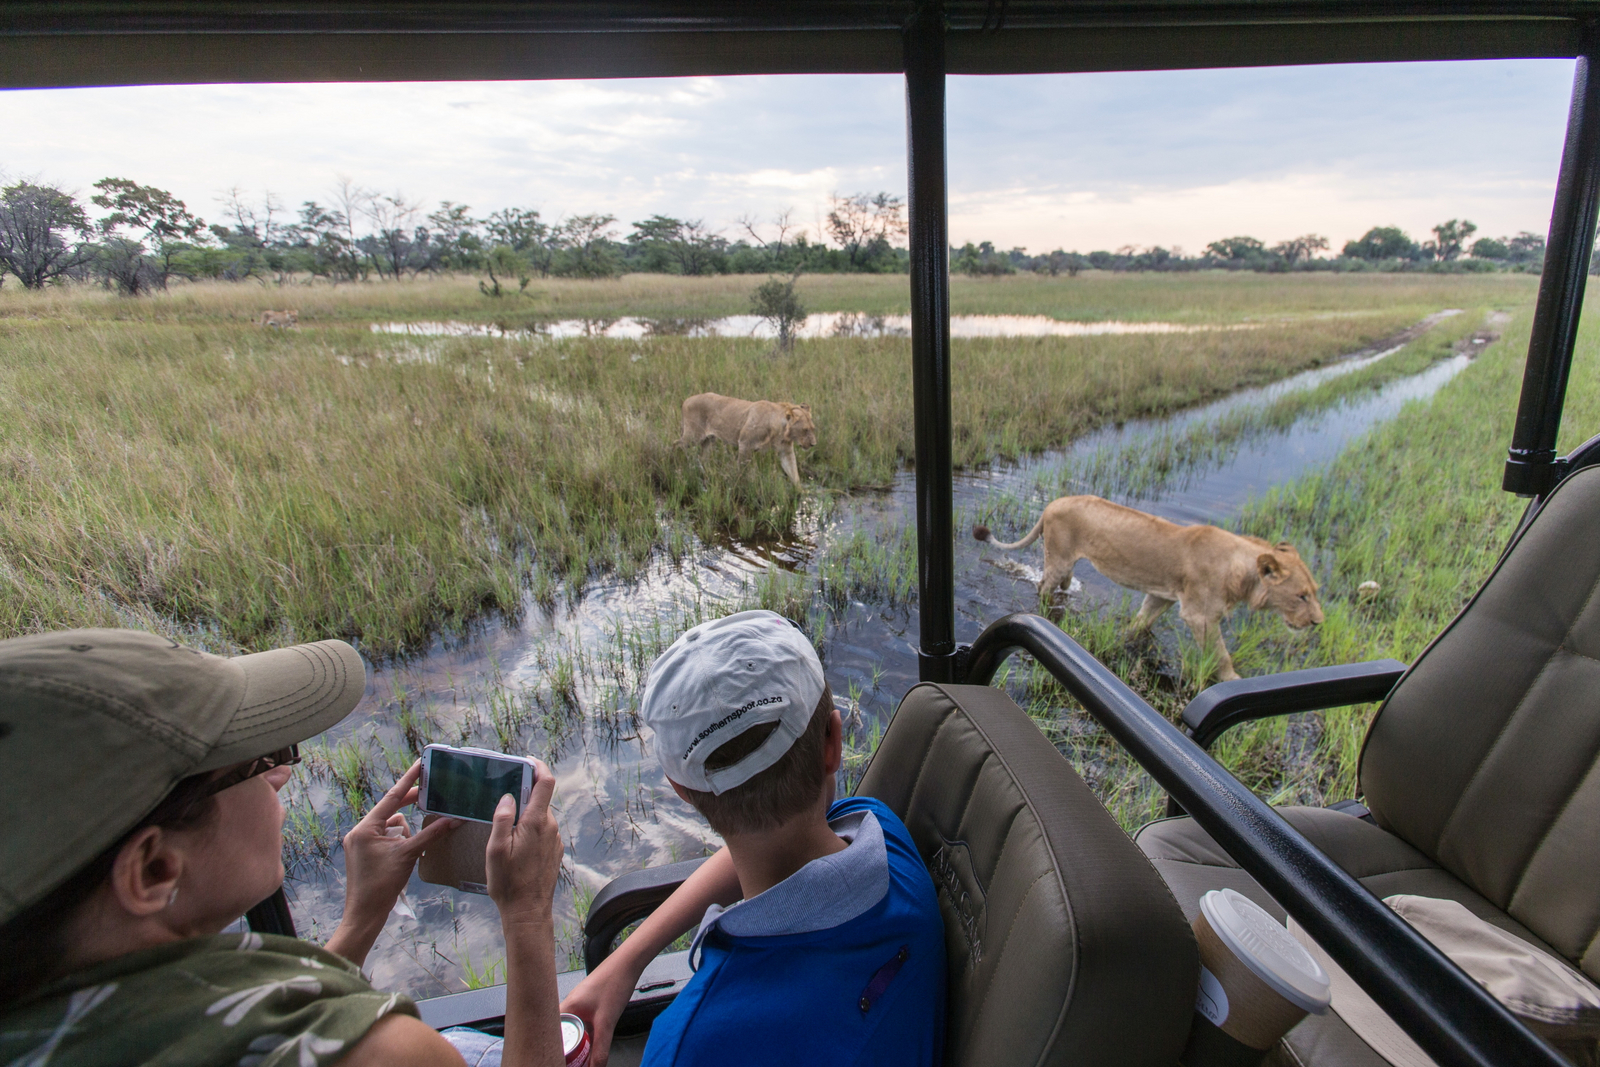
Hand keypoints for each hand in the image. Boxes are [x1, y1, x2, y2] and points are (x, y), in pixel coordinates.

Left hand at [328, 761, 459, 964]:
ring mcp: (360, 843)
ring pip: (390, 827)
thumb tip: (453, 819)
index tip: (420, 765)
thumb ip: (430, 834)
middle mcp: (360, 831)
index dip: (408, 780)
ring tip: (409, 852)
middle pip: (390, 810)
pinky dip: (398, 842)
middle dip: (409, 807)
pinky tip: (405, 856)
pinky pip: (385, 838)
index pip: (391, 797)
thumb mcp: (408, 855)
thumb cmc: (381, 885)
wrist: (364, 914)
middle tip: (430, 794)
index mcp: (366, 827)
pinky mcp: (363, 853)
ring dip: (404, 833)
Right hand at [486, 758, 561, 920]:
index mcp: (536, 822)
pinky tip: (515, 846)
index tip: (526, 761)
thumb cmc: (508, 882)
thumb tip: (507, 796)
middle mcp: (550, 827)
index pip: (546, 782)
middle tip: (502, 798)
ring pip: (540, 817)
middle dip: (523, 795)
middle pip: (540, 799)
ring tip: (505, 828)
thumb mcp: (496, 849)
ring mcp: (554, 839)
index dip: (538, 766)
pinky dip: (529, 830)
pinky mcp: (554, 851)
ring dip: (525, 816)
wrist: (527, 912)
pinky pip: (542, 832)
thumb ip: (502, 818)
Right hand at [560, 956, 639, 1066]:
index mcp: (567, 1008)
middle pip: (562, 1035)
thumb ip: (600, 1048)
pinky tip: (593, 1045)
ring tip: (580, 1058)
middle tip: (571, 1062)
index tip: (558, 1061)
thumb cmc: (614, 983)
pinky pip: (583, 1025)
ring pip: (573, 1031)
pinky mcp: (589, 1005)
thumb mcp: (607, 1022)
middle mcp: (569, 1006)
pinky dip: (586, 1036)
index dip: (554, 1050)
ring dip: (578, 1044)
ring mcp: (579, 1005)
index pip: (550, 1034)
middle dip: (567, 1050)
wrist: (627, 963)